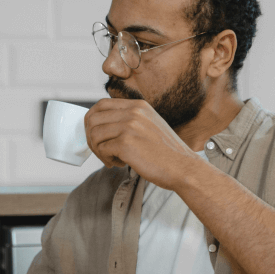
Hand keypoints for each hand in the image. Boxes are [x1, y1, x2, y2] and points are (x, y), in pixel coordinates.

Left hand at [84, 98, 201, 188]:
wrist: (183, 168)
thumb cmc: (166, 153)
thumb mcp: (149, 126)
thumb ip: (129, 121)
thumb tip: (101, 127)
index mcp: (138, 106)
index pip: (101, 105)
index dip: (92, 121)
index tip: (97, 136)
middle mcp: (133, 113)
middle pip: (93, 118)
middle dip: (91, 137)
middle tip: (101, 151)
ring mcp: (129, 127)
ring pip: (95, 134)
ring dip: (98, 150)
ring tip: (112, 159)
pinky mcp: (126, 143)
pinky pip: (102, 149)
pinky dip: (106, 159)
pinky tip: (119, 164)